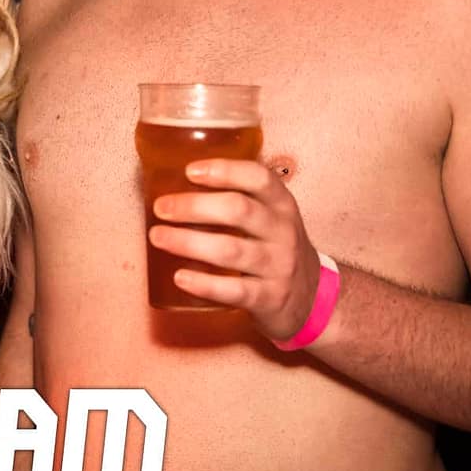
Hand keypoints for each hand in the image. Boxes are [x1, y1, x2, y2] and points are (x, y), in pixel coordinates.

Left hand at [147, 157, 321, 340]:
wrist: (311, 298)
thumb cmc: (275, 248)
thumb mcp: (271, 218)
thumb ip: (239, 200)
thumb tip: (176, 183)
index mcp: (282, 205)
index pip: (258, 177)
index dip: (224, 171)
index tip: (189, 171)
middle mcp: (283, 232)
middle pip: (239, 210)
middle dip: (194, 206)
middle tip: (161, 208)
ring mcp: (278, 266)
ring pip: (231, 250)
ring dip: (189, 242)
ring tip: (158, 237)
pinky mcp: (269, 298)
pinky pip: (234, 290)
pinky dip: (204, 283)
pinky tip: (179, 277)